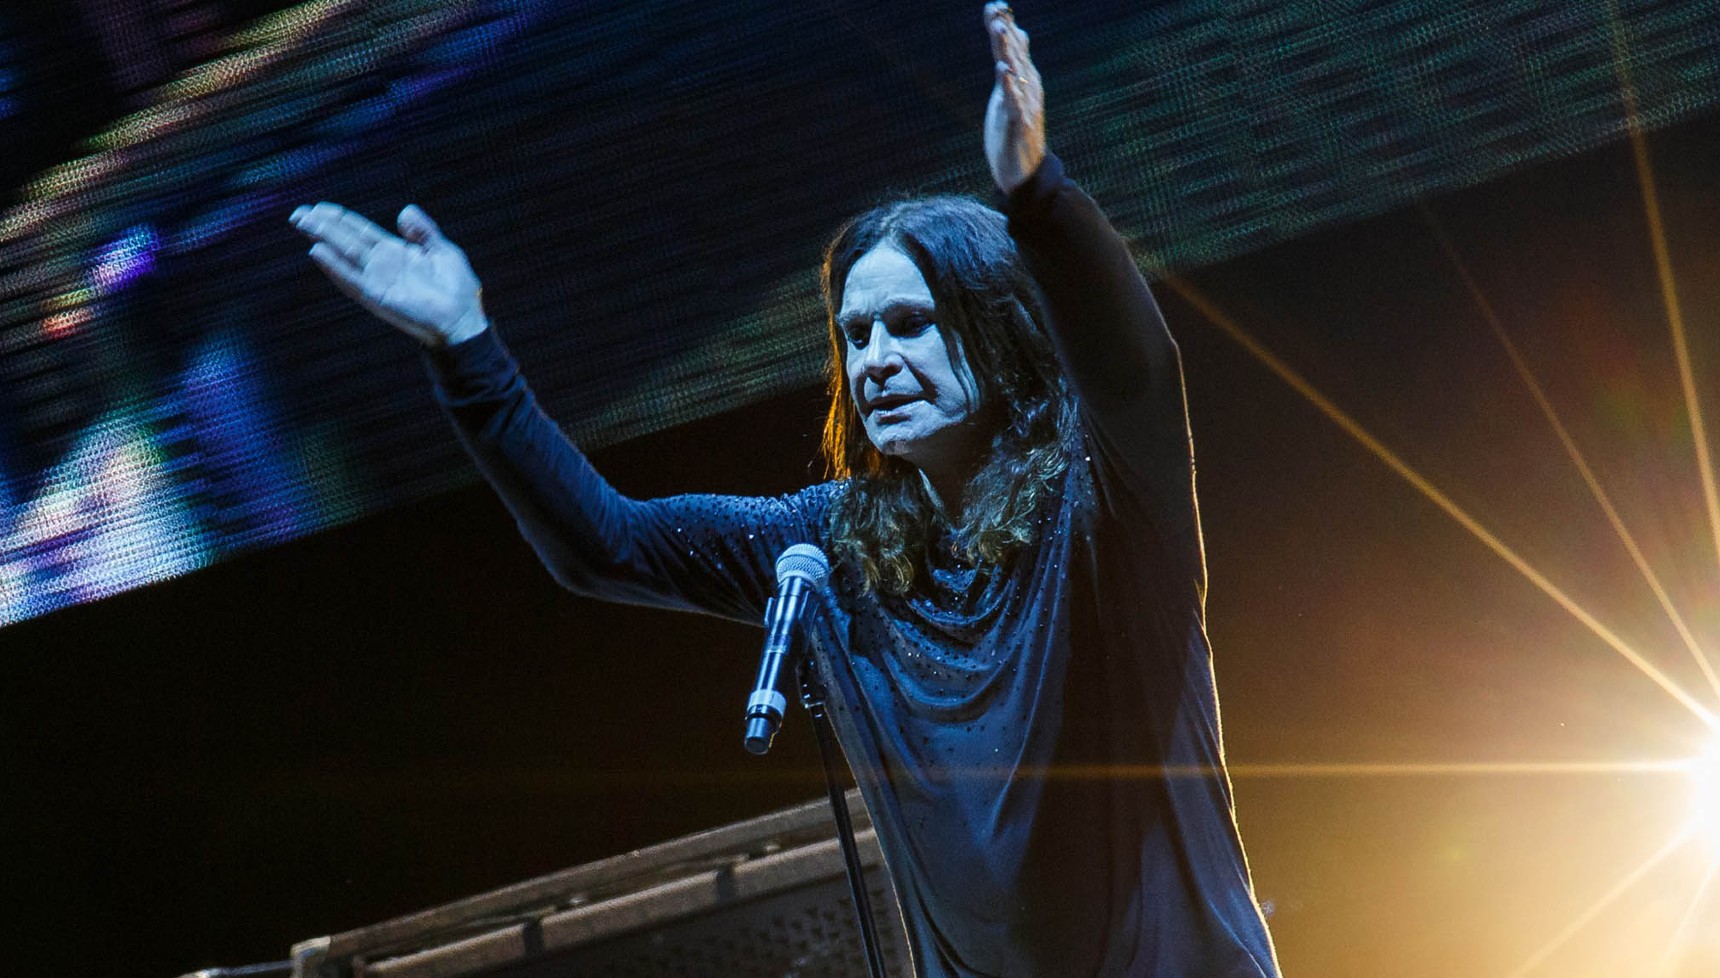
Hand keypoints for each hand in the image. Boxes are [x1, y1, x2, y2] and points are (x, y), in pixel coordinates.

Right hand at [289, 203, 488, 347]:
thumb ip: (423, 232)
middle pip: (347, 240)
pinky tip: (318, 252)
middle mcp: (382, 266)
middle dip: (323, 225)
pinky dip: (335, 267)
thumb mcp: (443, 251)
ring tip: (302, 223)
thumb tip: (405, 210)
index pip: (361, 231)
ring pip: (344, 255)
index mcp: (396, 253)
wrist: (463, 320)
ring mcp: (378, 281)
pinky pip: (352, 280)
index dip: (341, 219)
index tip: (319, 207)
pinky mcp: (378, 297)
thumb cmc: (457, 290)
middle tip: (298, 212)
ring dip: (323, 239)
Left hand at [983, 3, 1044, 194]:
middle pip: (1015, 54)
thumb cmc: (1015, 129)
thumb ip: (1013, 61)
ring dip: (1008, 51)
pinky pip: (1014, 102)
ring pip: (1016, 72)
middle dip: (1005, 32)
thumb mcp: (1011, 90)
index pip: (1013, 47)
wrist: (1025, 172)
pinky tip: (1003, 71)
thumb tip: (1015, 31)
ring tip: (999, 30)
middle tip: (997, 12)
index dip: (1004, 26)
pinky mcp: (1019, 124)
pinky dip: (1009, 86)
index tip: (993, 5)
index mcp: (1024, 78)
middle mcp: (1028, 87)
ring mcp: (1025, 105)